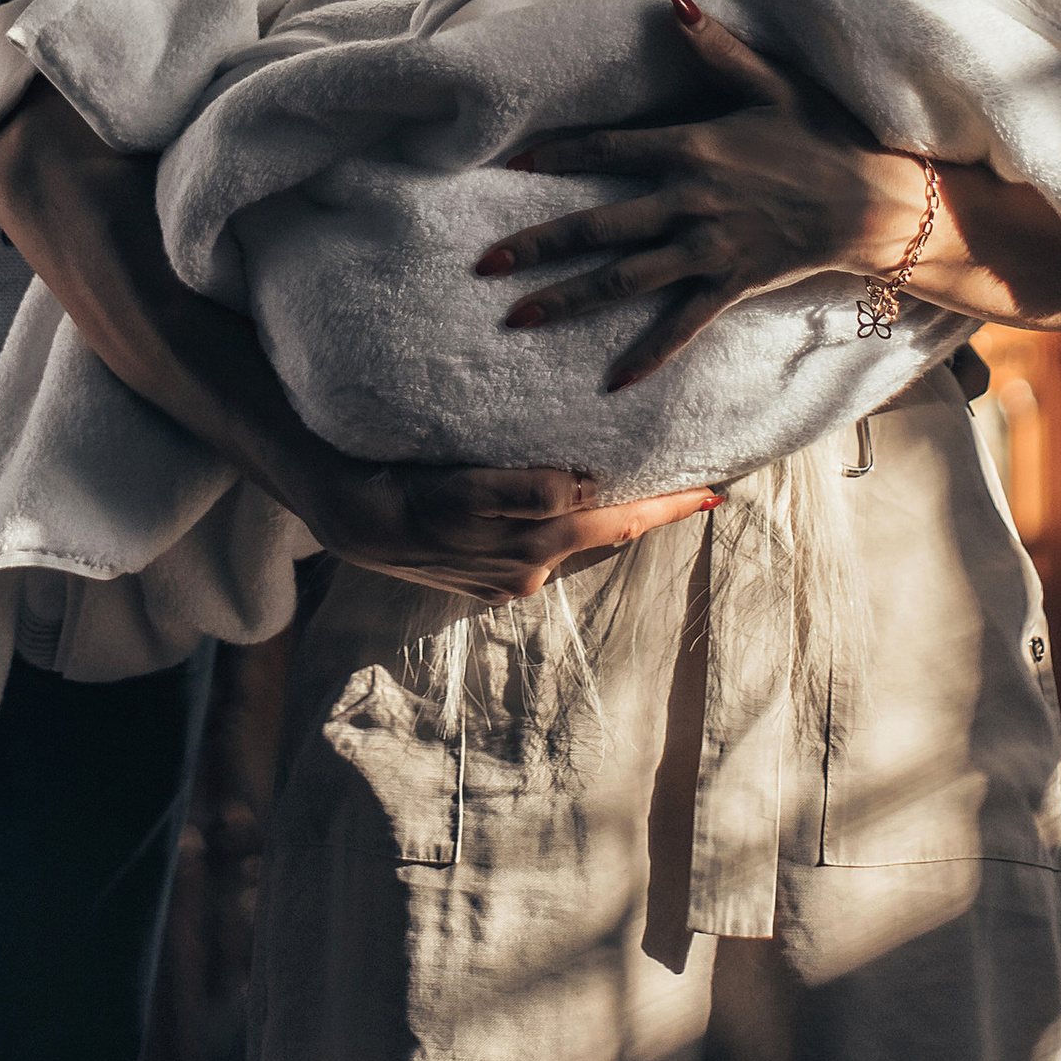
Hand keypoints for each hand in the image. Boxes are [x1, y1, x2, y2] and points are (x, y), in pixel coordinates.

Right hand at [301, 453, 718, 602]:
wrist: (343, 514)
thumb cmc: (398, 487)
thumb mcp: (458, 491)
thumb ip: (524, 494)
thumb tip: (581, 488)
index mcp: (529, 544)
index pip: (615, 519)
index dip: (667, 506)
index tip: (717, 492)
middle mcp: (527, 565)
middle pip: (602, 530)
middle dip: (650, 509)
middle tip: (698, 483)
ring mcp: (505, 574)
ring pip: (571, 539)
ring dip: (605, 515)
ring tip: (635, 484)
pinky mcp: (483, 577)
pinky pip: (538, 546)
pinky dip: (559, 526)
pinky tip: (564, 505)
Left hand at [476, 23, 879, 390]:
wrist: (876, 201)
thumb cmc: (823, 134)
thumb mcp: (773, 82)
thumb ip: (717, 47)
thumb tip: (672, 0)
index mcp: (692, 147)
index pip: (606, 148)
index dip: (556, 155)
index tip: (508, 166)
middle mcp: (689, 200)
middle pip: (598, 225)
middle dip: (537, 245)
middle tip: (482, 265)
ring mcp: (709, 248)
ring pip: (625, 279)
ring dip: (568, 299)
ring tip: (516, 318)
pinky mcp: (732, 284)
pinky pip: (682, 325)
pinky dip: (648, 355)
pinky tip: (611, 382)